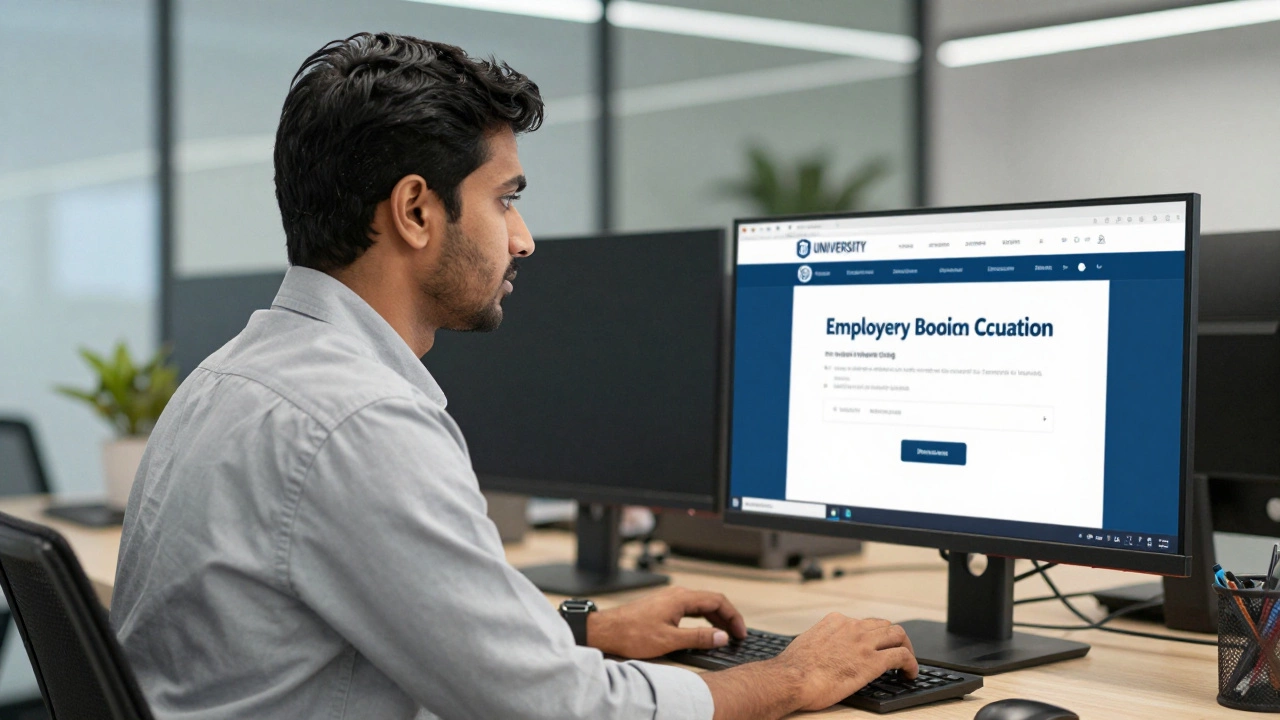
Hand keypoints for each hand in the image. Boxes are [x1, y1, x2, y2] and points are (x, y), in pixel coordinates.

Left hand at [587, 586, 747, 658]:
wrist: (606, 630)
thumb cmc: (632, 634)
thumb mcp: (670, 640)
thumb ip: (698, 638)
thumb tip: (721, 636)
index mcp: (681, 598)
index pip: (717, 601)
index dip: (733, 616)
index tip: (741, 632)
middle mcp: (677, 594)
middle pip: (711, 601)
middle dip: (727, 617)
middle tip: (737, 635)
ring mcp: (669, 599)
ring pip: (700, 605)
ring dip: (715, 618)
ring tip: (724, 634)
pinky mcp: (663, 606)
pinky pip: (690, 608)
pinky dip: (703, 618)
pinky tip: (704, 630)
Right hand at [771, 614, 917, 711]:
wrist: (793, 678)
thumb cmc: (794, 667)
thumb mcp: (807, 642)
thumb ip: (822, 641)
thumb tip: (824, 649)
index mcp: (835, 621)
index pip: (863, 622)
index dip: (872, 636)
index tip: (874, 646)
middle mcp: (852, 627)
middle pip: (884, 625)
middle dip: (893, 639)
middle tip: (896, 652)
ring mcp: (864, 643)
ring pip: (898, 635)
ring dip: (906, 647)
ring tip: (907, 663)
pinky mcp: (873, 661)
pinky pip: (902, 656)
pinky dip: (911, 664)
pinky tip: (910, 674)